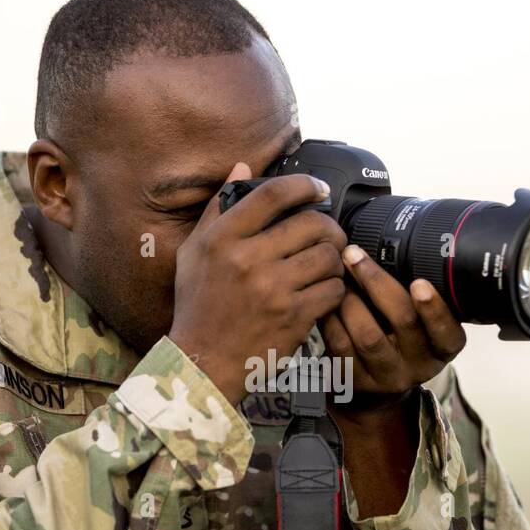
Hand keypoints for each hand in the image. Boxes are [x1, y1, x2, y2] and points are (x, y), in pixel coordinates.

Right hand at [168, 164, 347, 404]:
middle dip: (329, 226)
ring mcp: (273, 290)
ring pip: (329, 256)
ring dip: (335, 259)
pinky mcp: (293, 318)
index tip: (318, 188)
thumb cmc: (197, 307)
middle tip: (329, 234)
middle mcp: (248, 260)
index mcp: (223, 239)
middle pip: (312, 223)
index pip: (273, 195)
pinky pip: (333, 290)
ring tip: (327, 265)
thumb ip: (218, 209)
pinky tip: (325, 292)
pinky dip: (335, 289)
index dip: (304, 184)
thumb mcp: (194, 253)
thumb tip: (242, 167)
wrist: (203, 362)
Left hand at [320, 244, 466, 419]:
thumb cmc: (399, 341)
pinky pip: (340, 345)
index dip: (435, 308)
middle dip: (376, 282)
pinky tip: (325, 298)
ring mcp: (386, 376)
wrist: (374, 390)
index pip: (447, 332)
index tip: (419, 283)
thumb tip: (393, 243)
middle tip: (354, 254)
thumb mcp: (420, 325)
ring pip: (368, 334)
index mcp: (442, 348)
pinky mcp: (355, 381)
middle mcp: (419, 365)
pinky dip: (331, 317)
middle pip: (403, 321)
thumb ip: (416, 296)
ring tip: (336, 273)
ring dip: (349, 298)